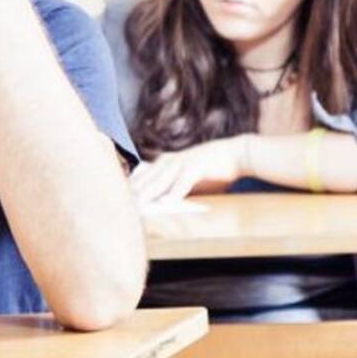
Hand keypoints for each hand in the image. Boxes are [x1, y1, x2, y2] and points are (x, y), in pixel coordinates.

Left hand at [130, 136, 248, 202]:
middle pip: (149, 177)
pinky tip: (167, 202)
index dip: (132, 186)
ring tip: (139, 203)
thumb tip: (160, 202)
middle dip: (135, 190)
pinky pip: (184, 181)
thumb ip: (174, 187)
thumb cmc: (213, 168)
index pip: (144, 175)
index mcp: (168, 161)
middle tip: (121, 203)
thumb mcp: (190, 176)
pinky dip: (175, 192)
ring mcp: (185, 162)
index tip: (119, 197)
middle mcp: (173, 160)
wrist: (238, 153)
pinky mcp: (198, 166)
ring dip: (150, 191)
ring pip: (162, 179)